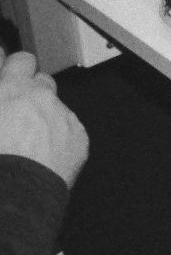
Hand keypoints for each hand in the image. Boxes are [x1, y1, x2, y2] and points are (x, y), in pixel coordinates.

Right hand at [0, 49, 88, 187]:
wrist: (15, 194)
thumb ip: (0, 101)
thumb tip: (4, 105)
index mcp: (12, 90)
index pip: (21, 60)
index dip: (16, 68)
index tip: (12, 75)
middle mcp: (41, 97)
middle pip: (42, 81)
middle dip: (32, 92)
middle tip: (19, 113)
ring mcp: (63, 115)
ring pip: (56, 108)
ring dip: (46, 118)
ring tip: (29, 143)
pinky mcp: (79, 136)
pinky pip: (71, 129)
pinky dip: (60, 138)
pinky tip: (44, 156)